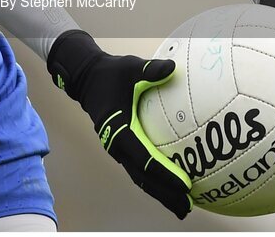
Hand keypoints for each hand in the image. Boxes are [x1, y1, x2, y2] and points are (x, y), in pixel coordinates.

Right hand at [47, 29, 192, 217]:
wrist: (87, 78)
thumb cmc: (111, 73)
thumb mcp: (130, 68)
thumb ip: (150, 70)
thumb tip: (172, 68)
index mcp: (119, 130)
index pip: (145, 160)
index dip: (165, 174)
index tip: (185, 183)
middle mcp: (117, 145)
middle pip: (143, 178)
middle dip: (165, 194)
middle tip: (187, 205)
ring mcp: (118, 149)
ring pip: (140, 178)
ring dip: (160, 193)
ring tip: (182, 206)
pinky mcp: (121, 148)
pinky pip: (139, 170)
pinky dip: (154, 181)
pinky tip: (170, 186)